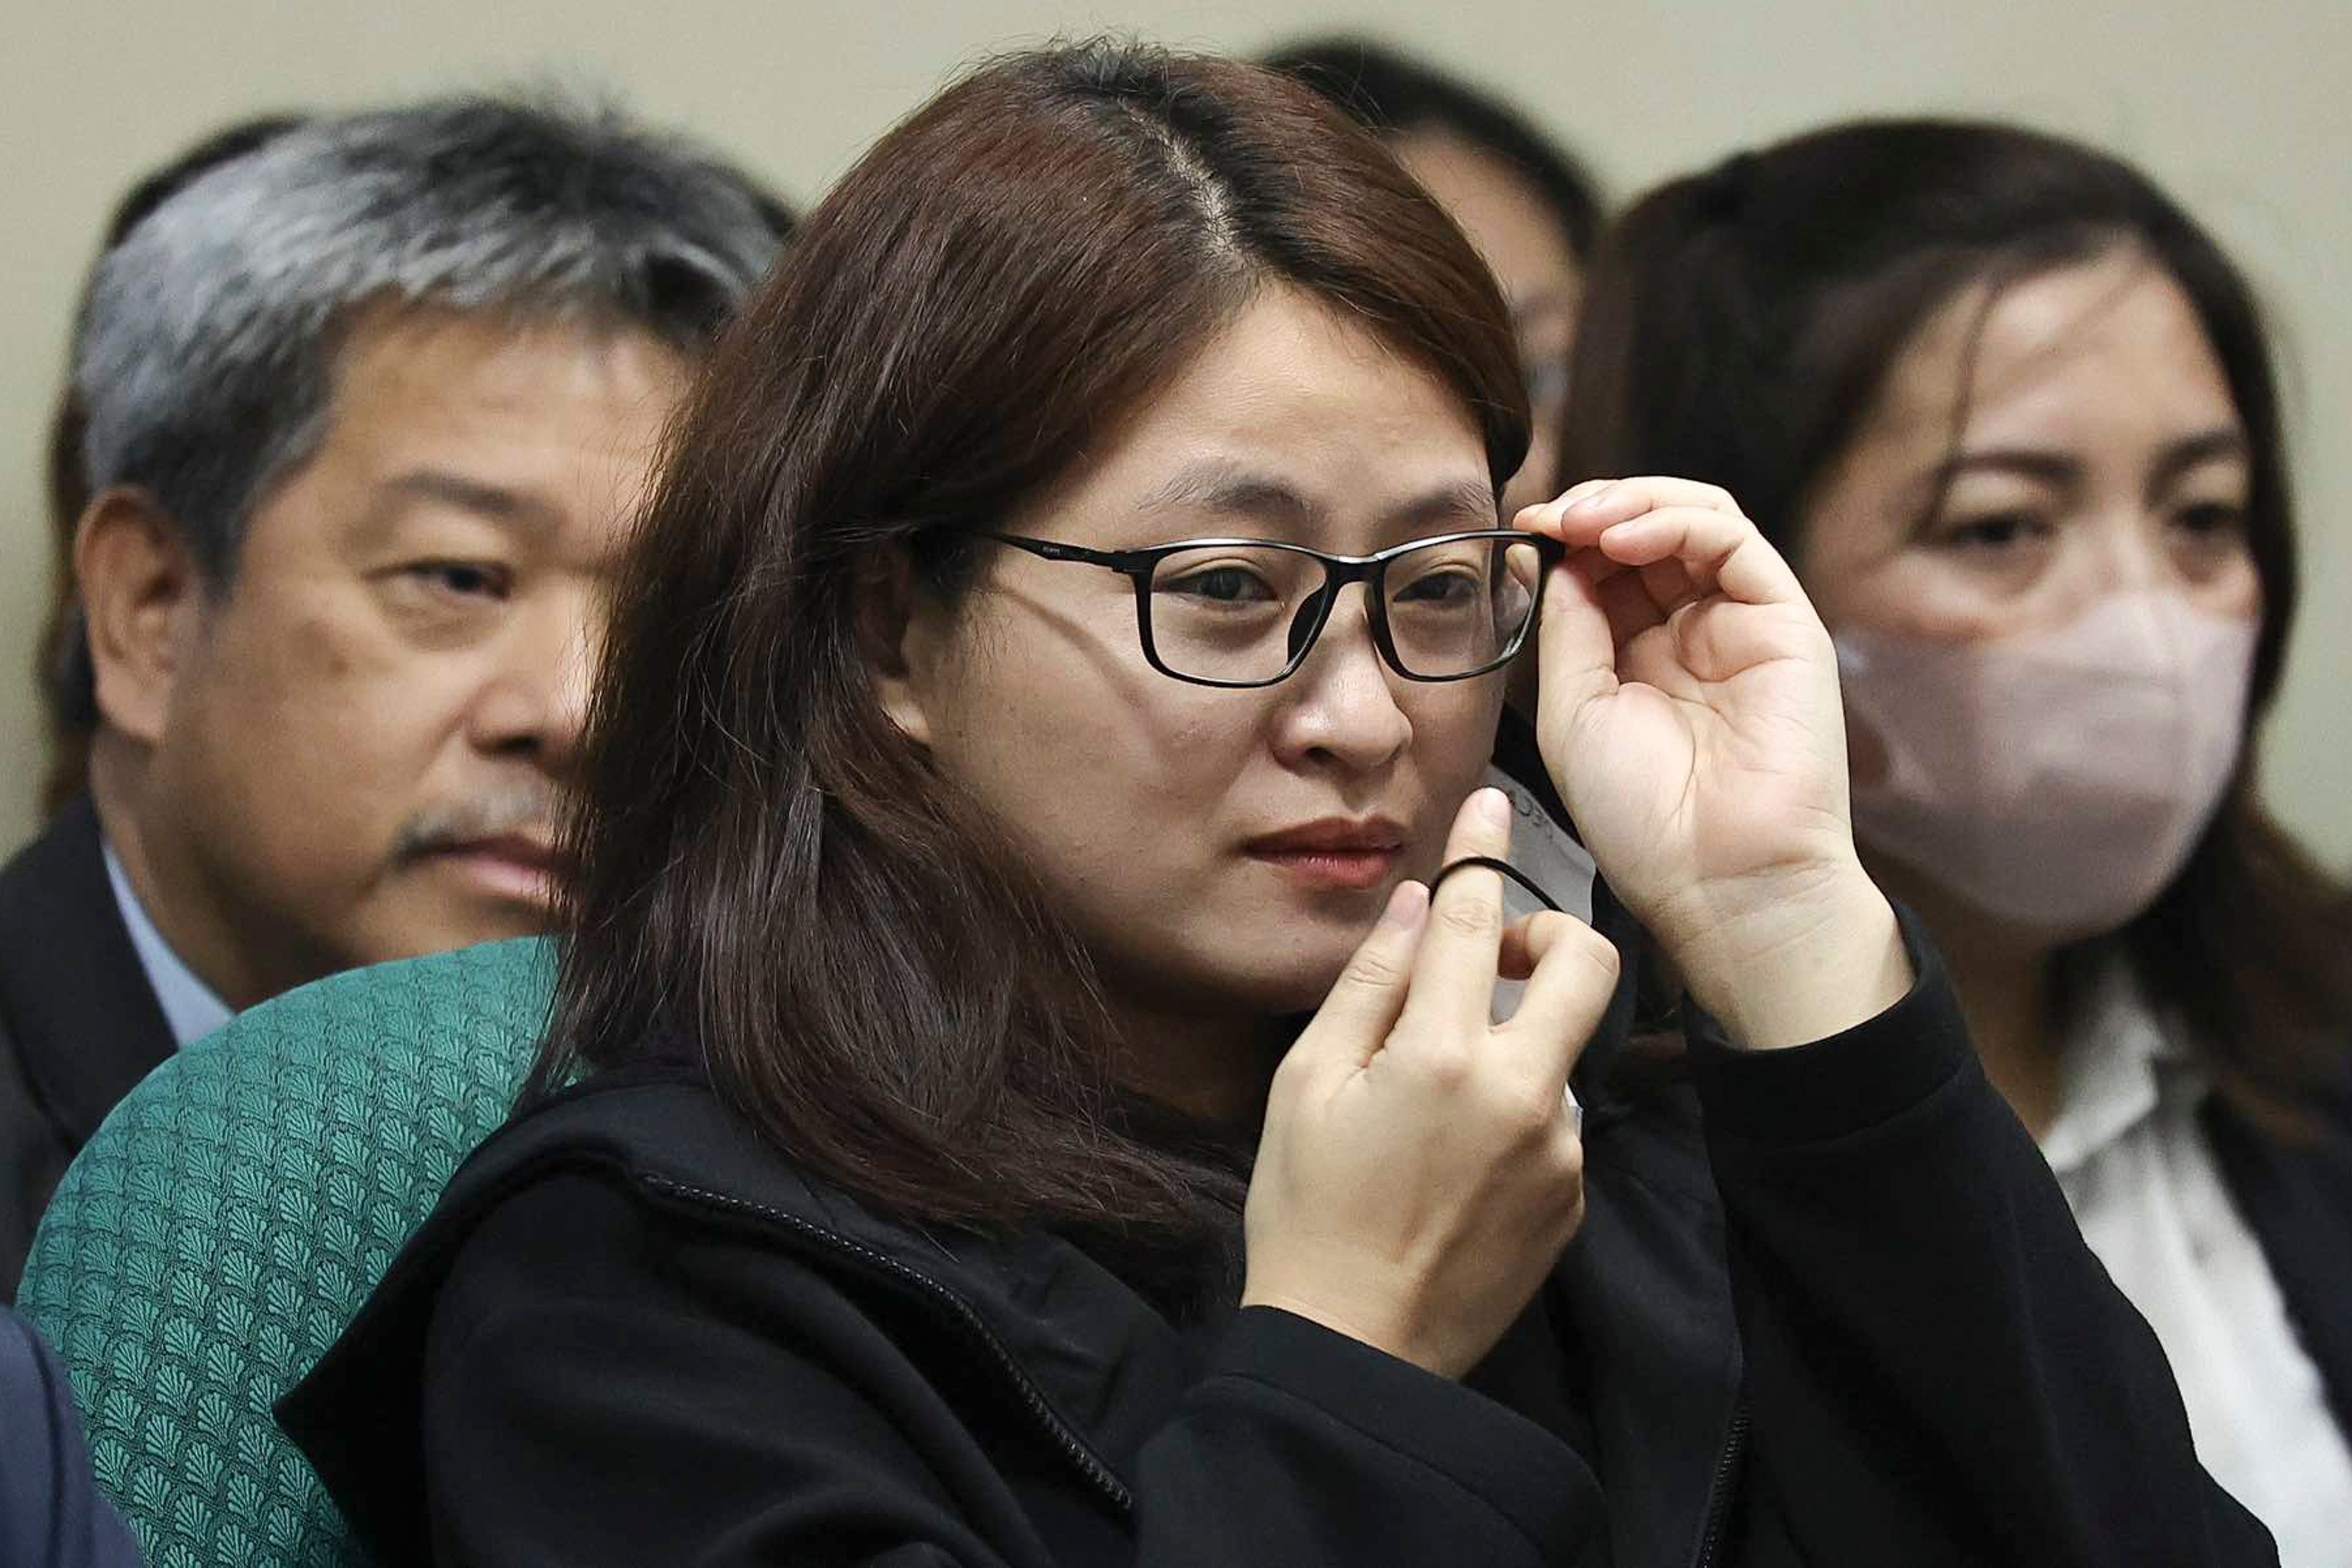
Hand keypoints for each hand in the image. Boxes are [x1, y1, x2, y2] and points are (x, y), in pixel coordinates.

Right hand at [1241, 788, 1617, 1378]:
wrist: (1358, 1349)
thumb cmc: (1306, 1210)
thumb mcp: (1307, 1086)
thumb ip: (1368, 984)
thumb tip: (1420, 906)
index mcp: (1444, 1056)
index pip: (1478, 920)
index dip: (1483, 851)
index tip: (1490, 803)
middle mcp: (1522, 1093)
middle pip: (1589, 964)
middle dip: (1553, 935)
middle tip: (1501, 959)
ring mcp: (1558, 1150)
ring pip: (1569, 1046)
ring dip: (1522, 1041)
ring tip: (1442, 1095)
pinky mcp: (1573, 1197)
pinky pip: (1558, 1120)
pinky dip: (1518, 1110)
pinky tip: (1458, 1155)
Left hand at [1514, 477, 1909, 1048]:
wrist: (1717, 880)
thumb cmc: (1642, 821)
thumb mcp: (1572, 712)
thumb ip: (1569, 629)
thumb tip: (1559, 557)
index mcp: (1640, 658)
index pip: (1608, 566)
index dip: (1567, 538)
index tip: (1524, 529)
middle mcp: (1693, 633)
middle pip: (1650, 531)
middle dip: (1595, 509)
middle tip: (1551, 515)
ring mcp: (1741, 624)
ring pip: (1696, 520)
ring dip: (1632, 502)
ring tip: (1584, 518)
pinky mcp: (1785, 623)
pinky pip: (1734, 541)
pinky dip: (1675, 520)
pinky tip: (1625, 536)